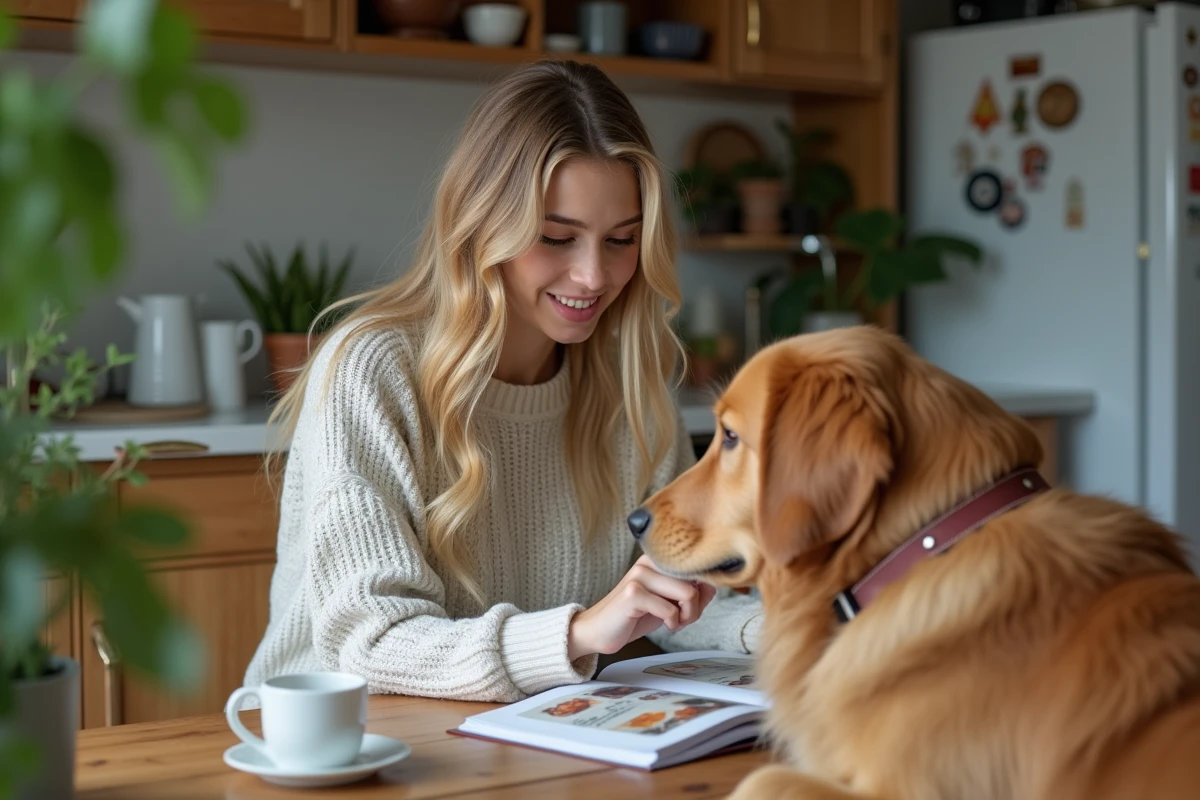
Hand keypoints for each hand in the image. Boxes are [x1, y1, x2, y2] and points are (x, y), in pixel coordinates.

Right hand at [567, 555, 716, 660]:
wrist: (598, 631)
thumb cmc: (634, 616)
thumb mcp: (667, 602)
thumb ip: (691, 592)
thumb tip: (712, 586)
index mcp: (657, 559)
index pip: (696, 567)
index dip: (704, 590)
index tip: (692, 606)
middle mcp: (648, 561)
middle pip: (696, 580)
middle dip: (697, 606)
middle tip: (683, 619)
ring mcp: (639, 575)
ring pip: (688, 593)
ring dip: (688, 616)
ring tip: (675, 622)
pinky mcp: (633, 593)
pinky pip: (671, 609)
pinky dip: (673, 623)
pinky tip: (664, 625)